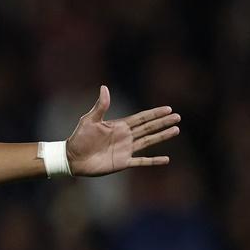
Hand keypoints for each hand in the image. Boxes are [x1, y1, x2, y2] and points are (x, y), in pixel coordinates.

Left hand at [66, 86, 180, 176]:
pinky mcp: (123, 162)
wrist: (72, 157)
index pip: (141, 118)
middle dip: (163, 122)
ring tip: (176, 130)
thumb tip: (104, 87)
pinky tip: (166, 159)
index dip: (154, 113)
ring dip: (162, 136)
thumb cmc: (79, 138)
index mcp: (119, 126)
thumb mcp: (89, 120)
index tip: (168, 108)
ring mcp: (125, 149)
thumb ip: (100, 106)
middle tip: (178, 117)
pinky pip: (141, 161)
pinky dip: (153, 161)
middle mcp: (125, 137)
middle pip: (148, 128)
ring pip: (148, 141)